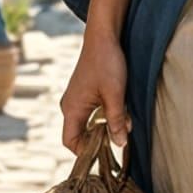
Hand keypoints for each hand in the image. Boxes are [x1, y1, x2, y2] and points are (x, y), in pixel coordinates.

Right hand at [60, 31, 130, 155]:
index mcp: (71, 109)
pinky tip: (121, 114)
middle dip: (98, 141)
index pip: (71, 142)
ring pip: (88, 124)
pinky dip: (105, 117)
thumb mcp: (115, 94)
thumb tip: (120, 143)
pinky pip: (92, 113)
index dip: (85, 152)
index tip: (105, 155)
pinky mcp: (86, 93)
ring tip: (122, 127)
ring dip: (104, 128)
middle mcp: (70, 106)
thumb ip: (116, 120)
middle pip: (79, 135)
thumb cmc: (107, 63)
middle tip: (117, 142)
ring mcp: (77, 99)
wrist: (104, 37)